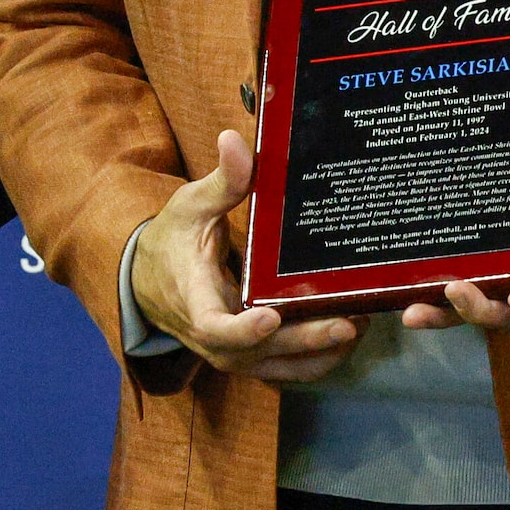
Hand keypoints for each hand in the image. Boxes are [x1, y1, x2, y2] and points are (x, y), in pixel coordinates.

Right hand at [130, 131, 361, 381]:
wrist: (149, 283)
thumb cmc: (173, 240)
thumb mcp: (190, 206)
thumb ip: (221, 181)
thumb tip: (235, 140)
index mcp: (194, 300)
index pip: (215, 327)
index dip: (243, 329)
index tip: (270, 316)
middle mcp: (214, 339)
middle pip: (262, 352)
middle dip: (307, 339)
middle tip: (349, 321)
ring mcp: (234, 355)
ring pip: (282, 367)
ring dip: (321, 352)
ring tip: (360, 323)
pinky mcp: (251, 359)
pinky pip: (288, 369)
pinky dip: (319, 358)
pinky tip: (348, 334)